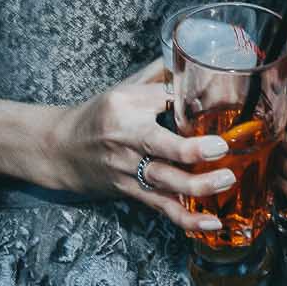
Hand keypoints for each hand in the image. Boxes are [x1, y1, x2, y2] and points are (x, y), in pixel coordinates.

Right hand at [45, 59, 237, 235]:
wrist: (59, 150)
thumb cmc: (98, 116)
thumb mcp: (123, 90)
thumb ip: (158, 76)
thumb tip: (194, 60)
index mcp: (124, 105)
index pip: (161, 98)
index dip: (188, 99)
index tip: (221, 100)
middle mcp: (125, 137)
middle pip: (159, 145)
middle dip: (191, 150)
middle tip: (222, 148)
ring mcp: (127, 169)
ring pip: (163, 181)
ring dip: (197, 185)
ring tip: (227, 180)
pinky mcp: (131, 192)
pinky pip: (162, 207)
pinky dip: (187, 219)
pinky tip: (211, 225)